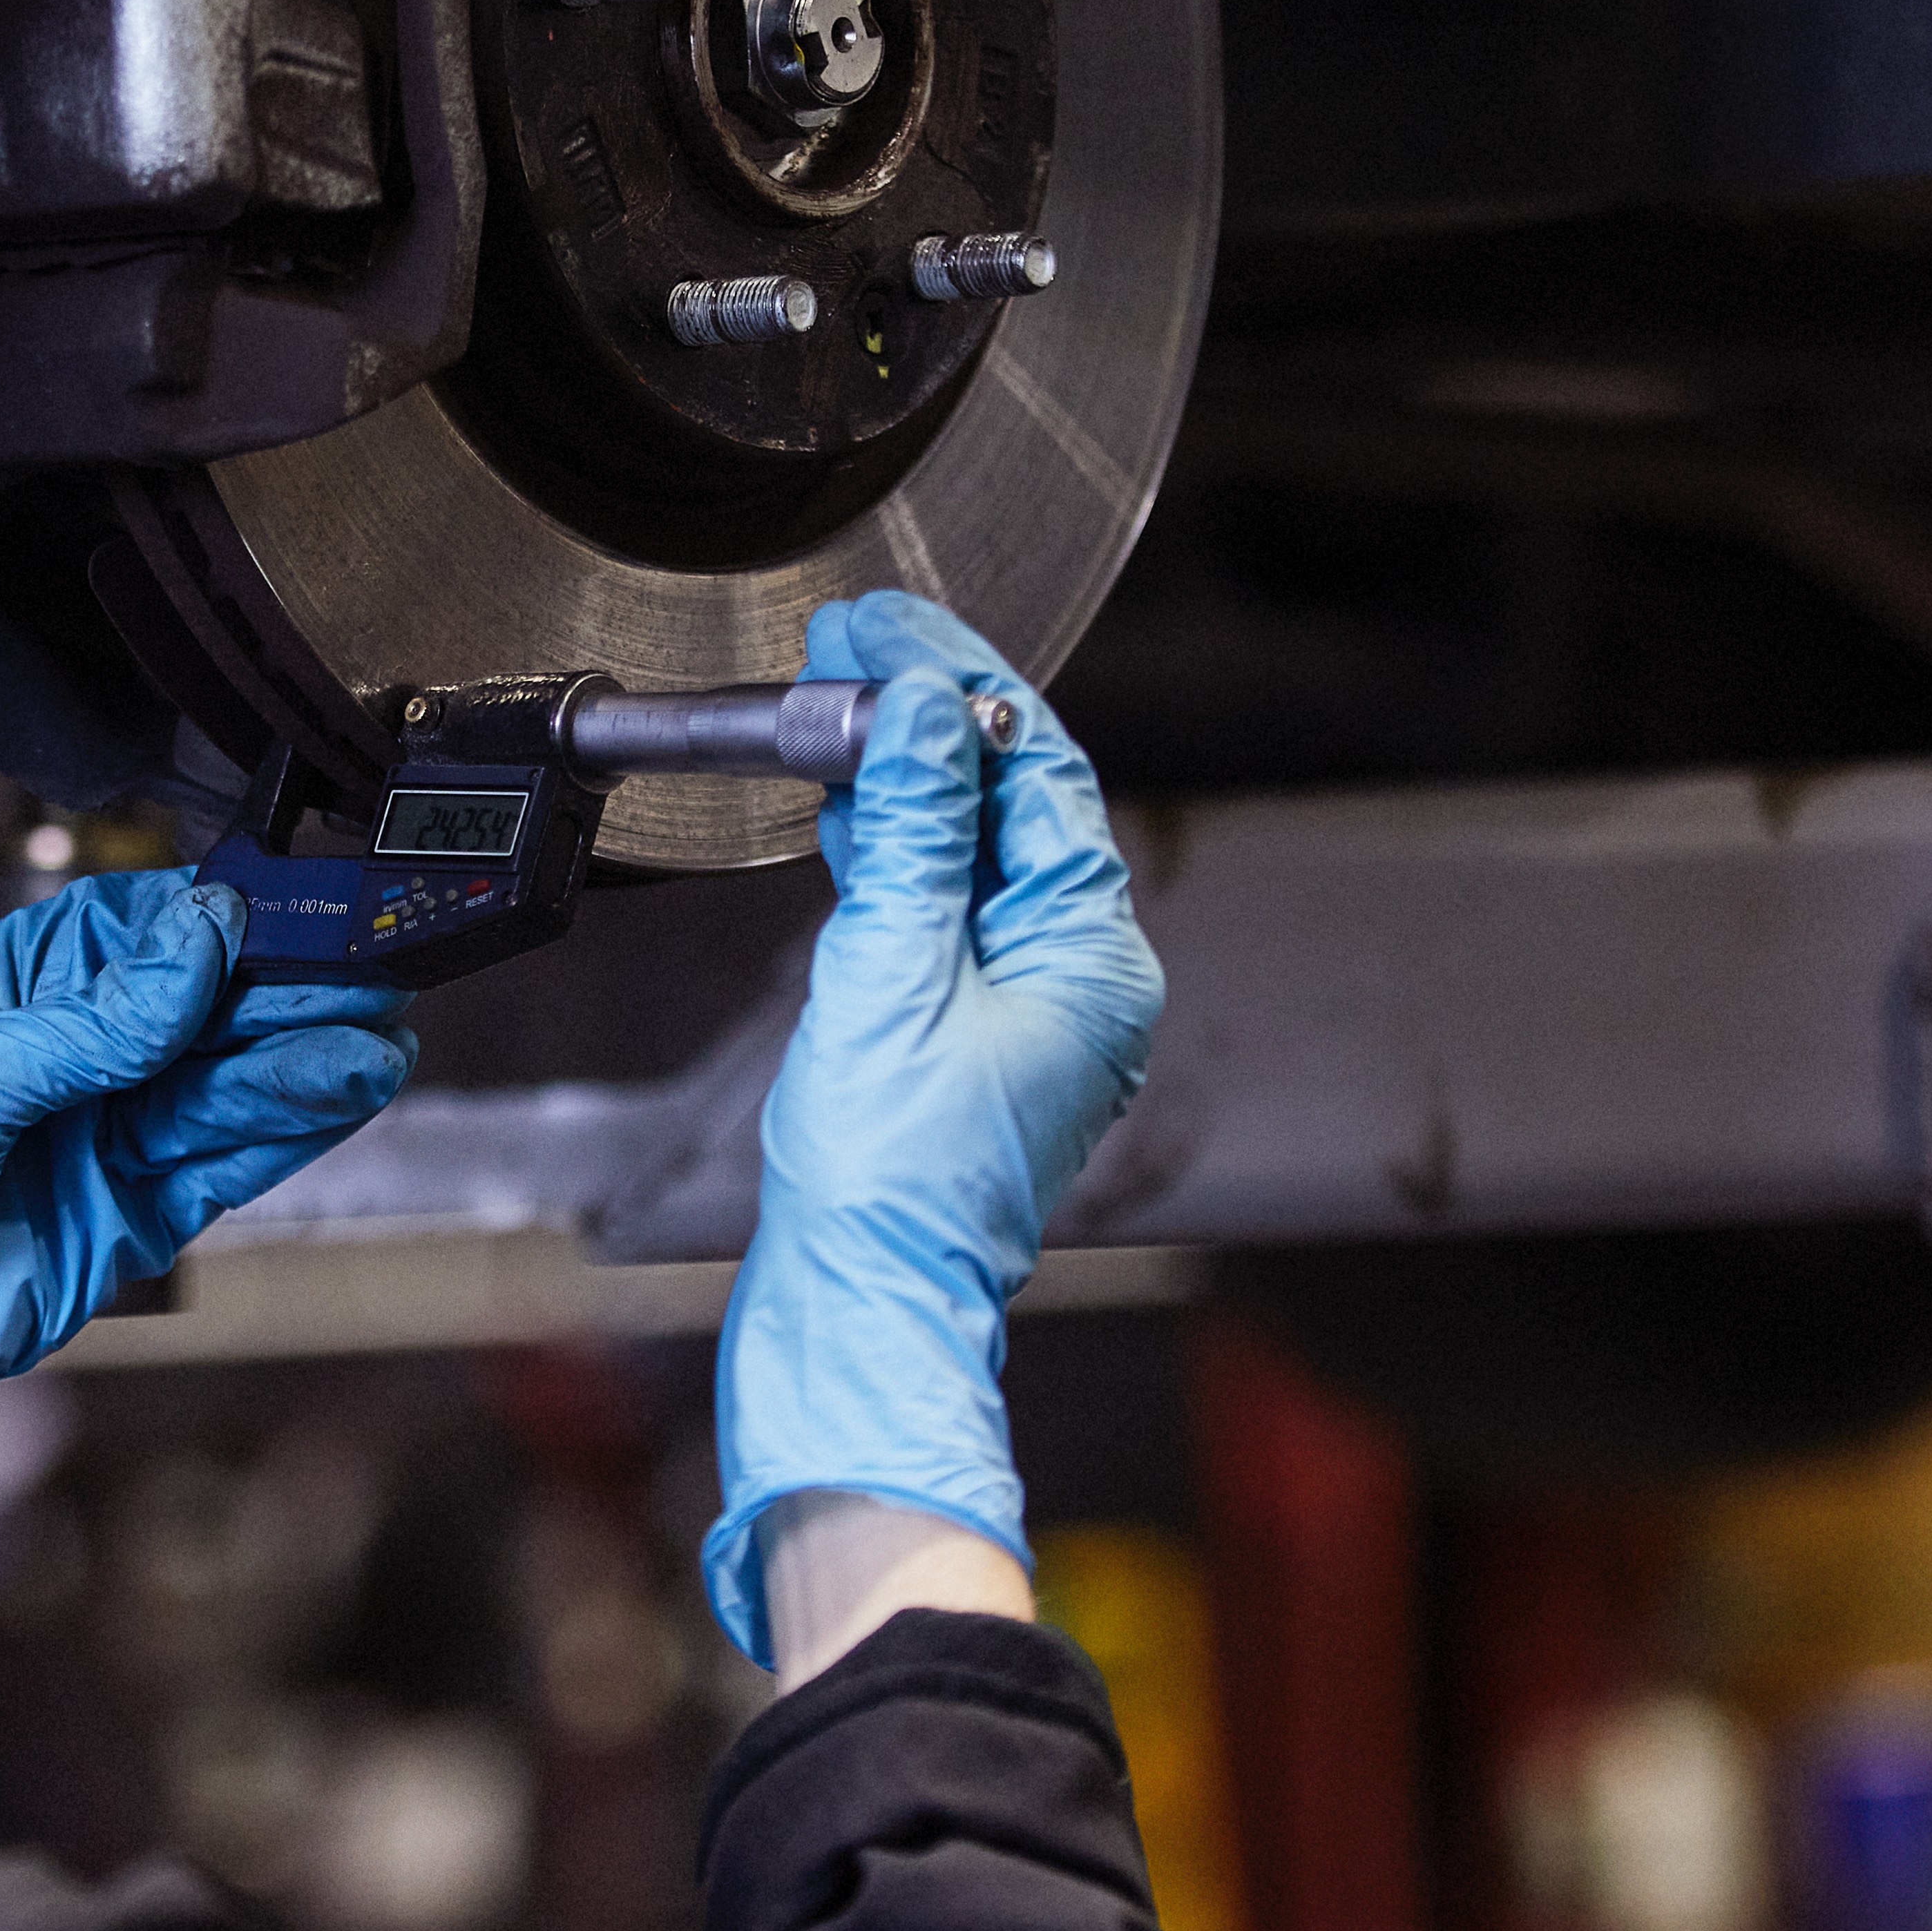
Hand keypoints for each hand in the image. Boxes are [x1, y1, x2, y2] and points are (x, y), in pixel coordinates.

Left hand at [0, 869, 415, 1630]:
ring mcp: (106, 1135)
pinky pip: (222, 1163)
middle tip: (363, 978)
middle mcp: (74, 1053)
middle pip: (204, 1010)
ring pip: (226, 1085)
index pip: (145, 934)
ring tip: (371, 1037)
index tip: (291, 916)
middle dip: (284, 994)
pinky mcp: (130, 1215)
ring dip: (300, 1062)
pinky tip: (337, 1093)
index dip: (222, 925)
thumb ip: (94, 1021)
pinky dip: (281, 1131)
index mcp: (19, 985)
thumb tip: (198, 949)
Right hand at [702, 592, 1161, 1666]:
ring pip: (981, 850)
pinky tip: (856, 810)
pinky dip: (904, 846)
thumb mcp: (892, 973)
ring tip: (838, 707)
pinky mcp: (977, 1034)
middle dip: (933, 715)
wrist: (861, 1302)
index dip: (958, 681)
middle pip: (1018, 802)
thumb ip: (918, 831)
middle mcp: (1083, 978)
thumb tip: (929, 713)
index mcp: (1093, 958)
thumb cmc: (889, 1181)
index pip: (1039, 771)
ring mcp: (1034, 1009)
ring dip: (912, 773)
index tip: (885, 627)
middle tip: (853, 646)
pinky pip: (953, 907)